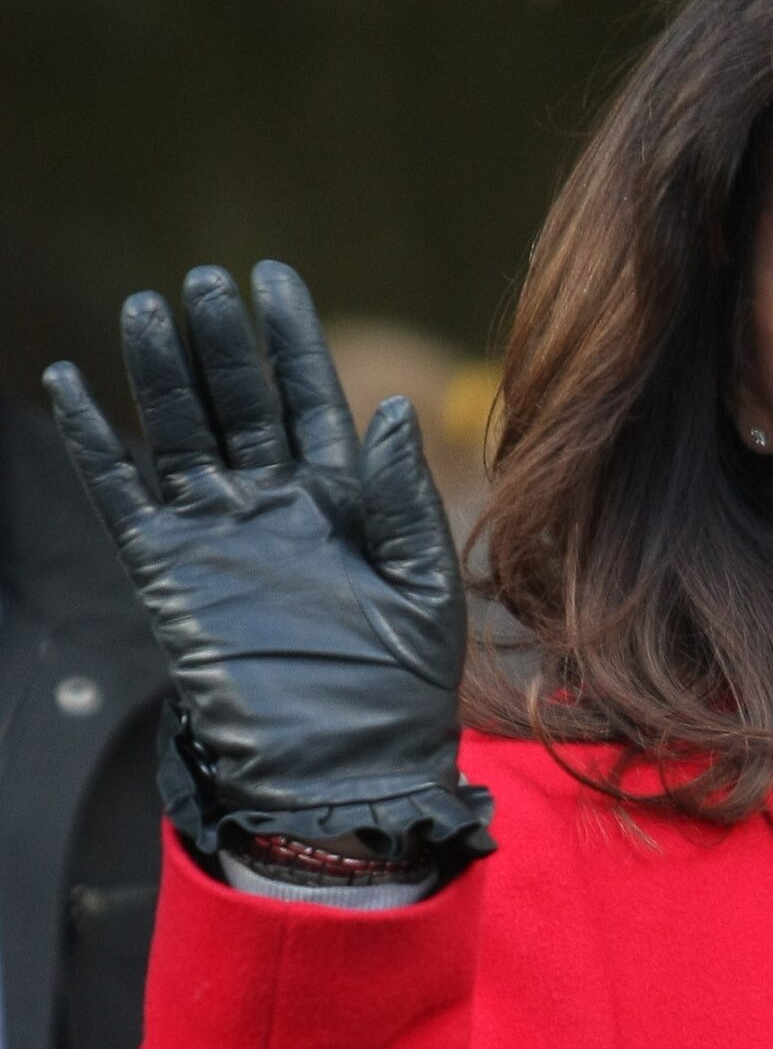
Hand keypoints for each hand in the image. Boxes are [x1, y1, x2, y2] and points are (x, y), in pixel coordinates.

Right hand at [42, 261, 493, 862]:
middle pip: (243, 405)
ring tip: (147, 308)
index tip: (272, 278)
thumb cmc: (400, 694)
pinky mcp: (172, 573)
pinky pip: (124, 494)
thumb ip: (403, 499)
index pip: (312, 401)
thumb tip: (389, 409)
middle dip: (223, 343)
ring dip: (164, 372)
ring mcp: (222, 538)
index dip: (292, 340)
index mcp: (345, 506)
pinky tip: (71, 384)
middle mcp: (278, 511)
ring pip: (183, 433)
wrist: (345, 770)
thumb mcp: (424, 589)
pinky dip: (96, 442)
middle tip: (203, 282)